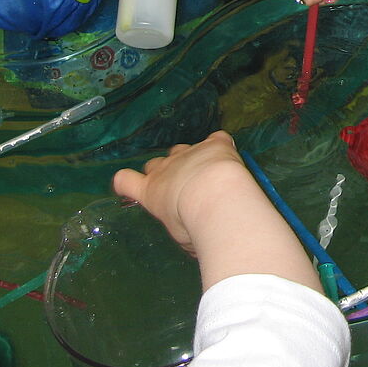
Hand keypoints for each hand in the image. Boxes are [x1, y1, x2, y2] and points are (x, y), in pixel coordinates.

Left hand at [113, 131, 320, 291]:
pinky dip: (125, 183)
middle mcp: (190, 154)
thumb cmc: (239, 193)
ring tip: (162, 191)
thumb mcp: (242, 189)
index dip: (210, 155)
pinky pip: (126, 180)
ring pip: (156, 164)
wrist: (217, 194)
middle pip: (179, 152)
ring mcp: (167, 169)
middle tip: (188, 186)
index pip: (214, 143)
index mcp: (217, 150)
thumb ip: (235, 195)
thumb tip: (234, 222)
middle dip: (181, 164)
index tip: (215, 170)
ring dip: (158, 175)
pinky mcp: (149, 189)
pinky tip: (125, 188)